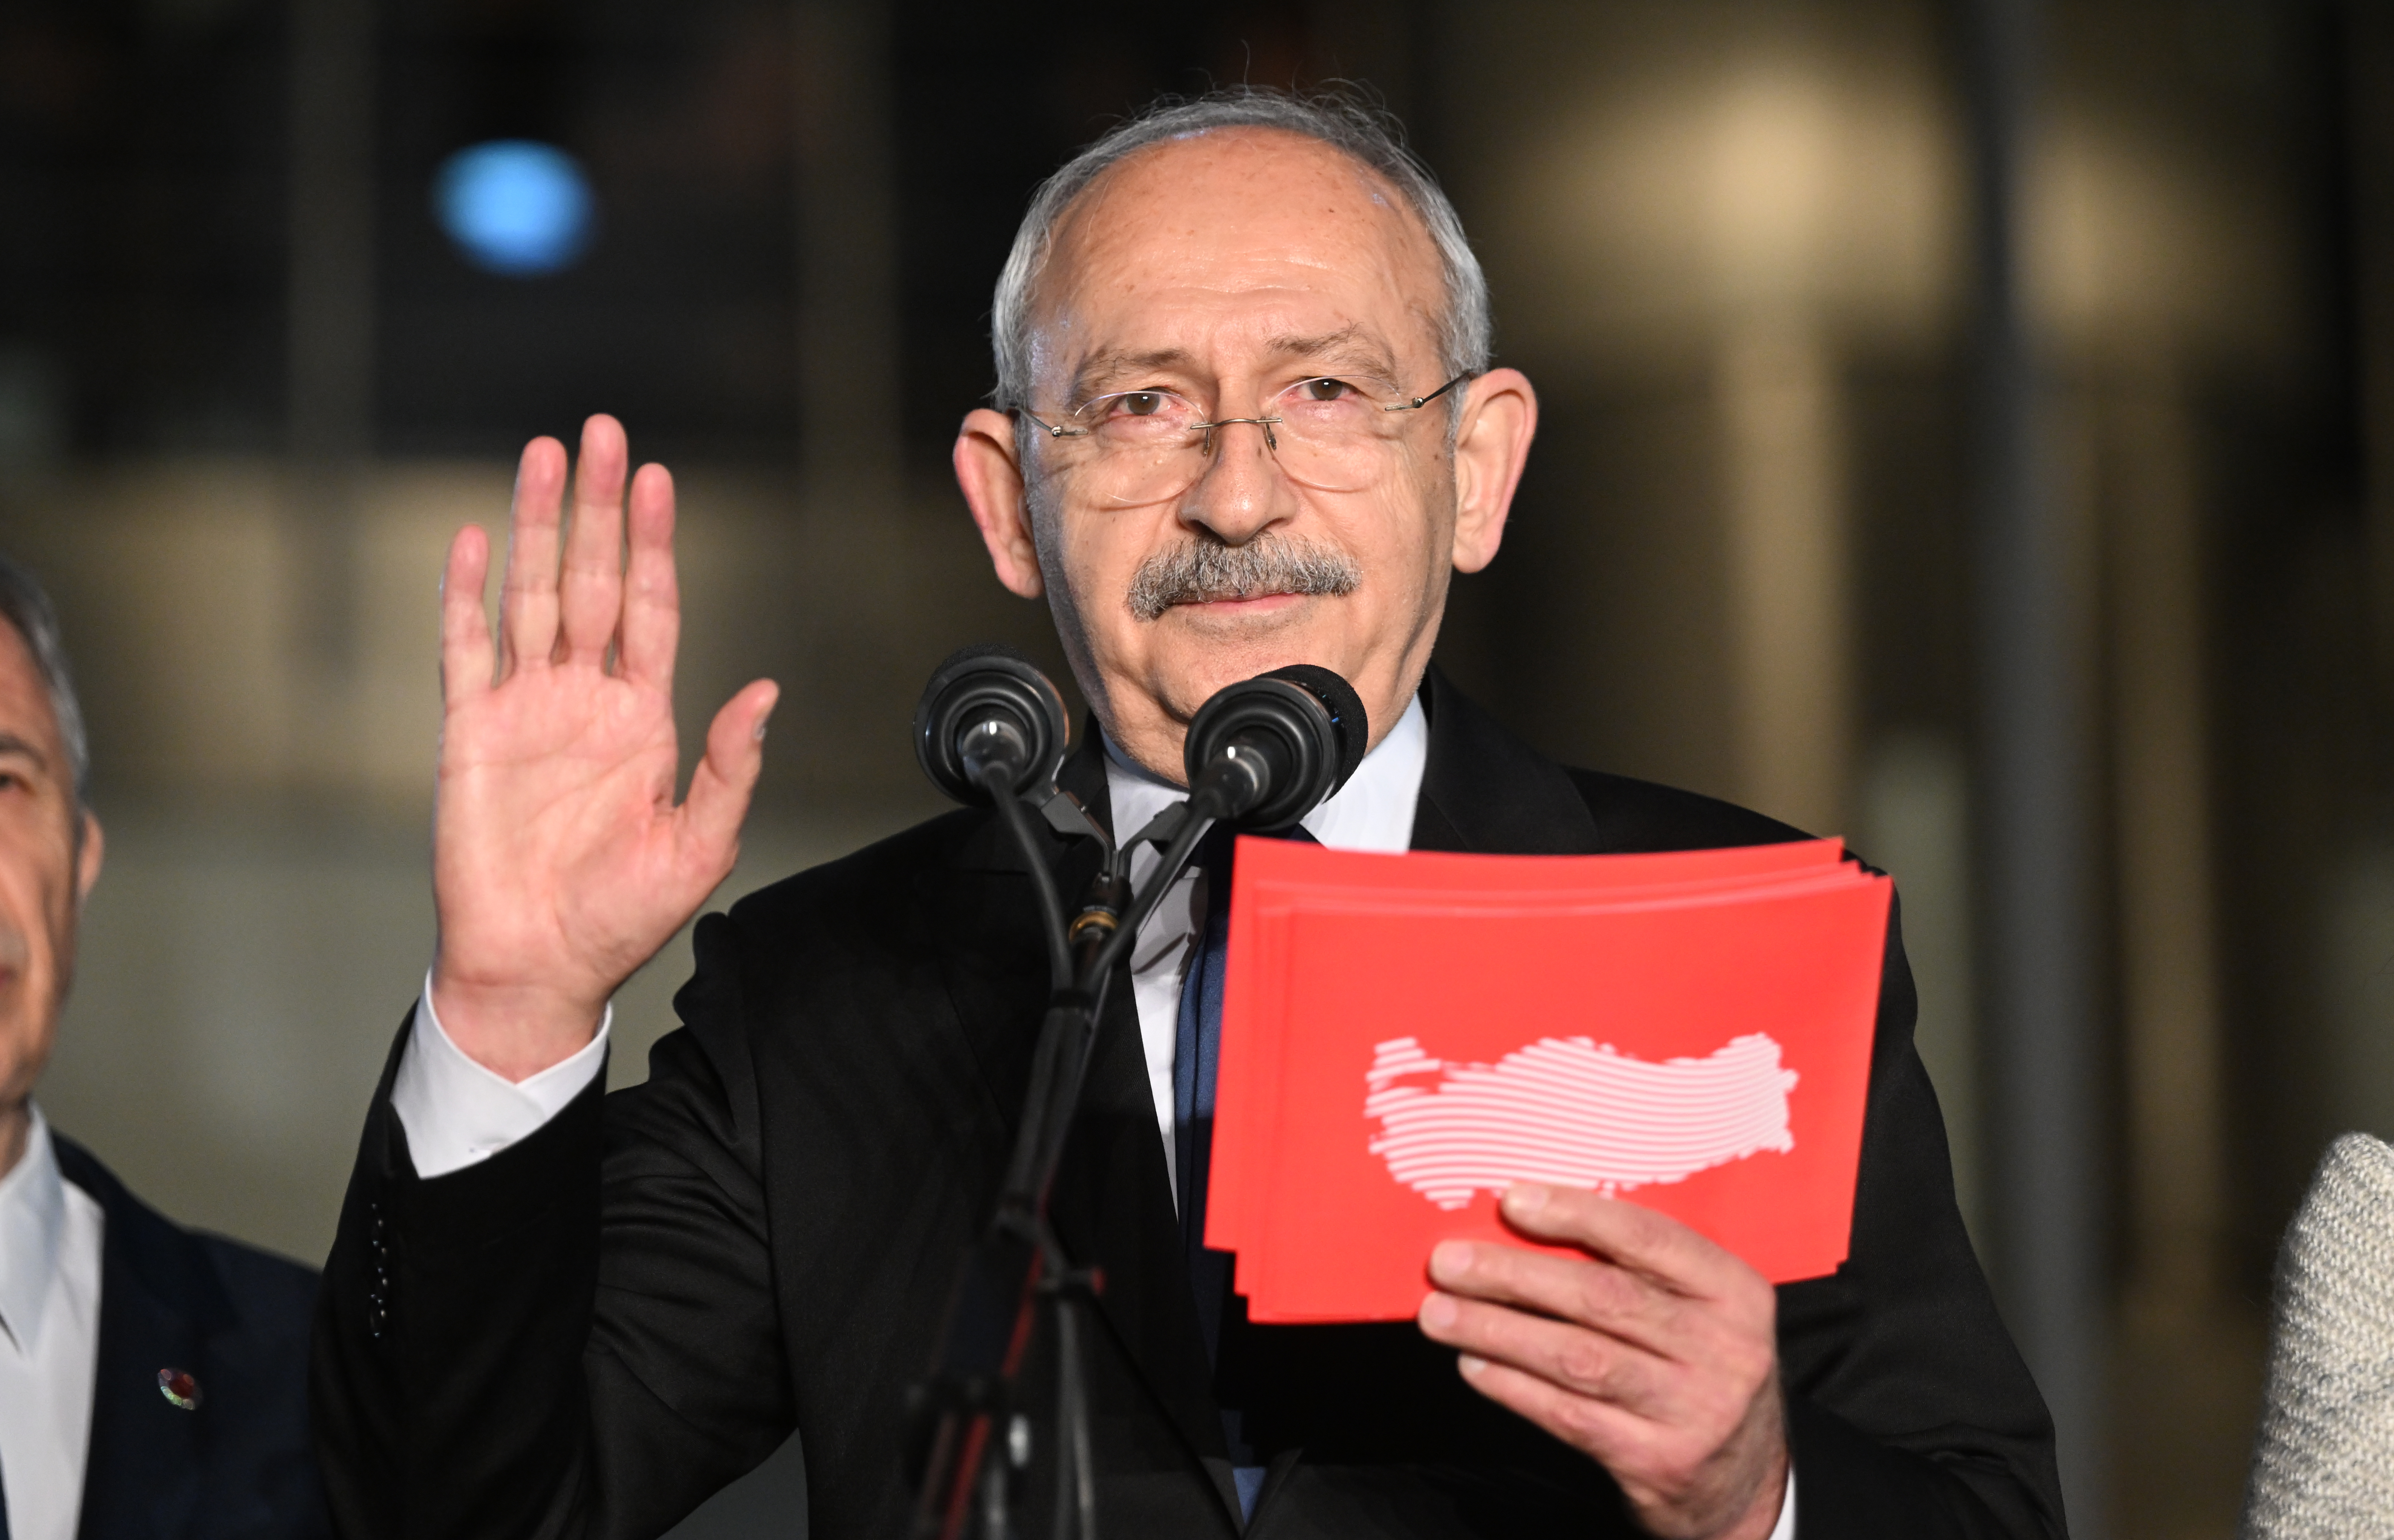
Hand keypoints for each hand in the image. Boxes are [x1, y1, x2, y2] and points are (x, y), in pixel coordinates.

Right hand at [429, 415, 778, 1080]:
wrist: (539, 966)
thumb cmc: (620, 917)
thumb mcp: (699, 845)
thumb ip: (731, 766)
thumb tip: (765, 691)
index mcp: (643, 718)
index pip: (651, 609)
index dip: (653, 544)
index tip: (659, 480)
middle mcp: (584, 699)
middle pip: (592, 580)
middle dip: (598, 508)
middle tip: (604, 433)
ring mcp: (523, 708)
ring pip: (532, 595)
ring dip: (538, 526)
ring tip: (546, 455)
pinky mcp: (468, 732)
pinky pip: (464, 648)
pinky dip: (468, 593)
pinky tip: (478, 539)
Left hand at [1417, 1184, 1787, 1539]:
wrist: (1743, 1482)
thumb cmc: (1700, 1370)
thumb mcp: (1699, 1312)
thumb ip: (1637, 1271)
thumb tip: (1525, 1226)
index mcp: (1734, 1292)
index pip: (1649, 1238)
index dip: (1577, 1214)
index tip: (1511, 1200)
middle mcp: (1724, 1349)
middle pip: (1603, 1297)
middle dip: (1514, 1275)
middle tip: (1448, 1263)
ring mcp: (1694, 1410)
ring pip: (1578, 1358)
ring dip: (1498, 1331)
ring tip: (1440, 1314)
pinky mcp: (1659, 1462)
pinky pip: (1570, 1415)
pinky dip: (1514, 1387)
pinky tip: (1475, 1366)